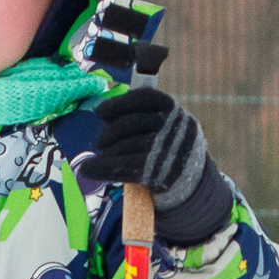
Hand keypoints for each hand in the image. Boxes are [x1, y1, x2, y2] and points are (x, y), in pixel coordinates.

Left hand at [79, 86, 233, 244]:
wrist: (190, 180)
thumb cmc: (167, 146)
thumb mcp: (163, 123)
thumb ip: (138, 115)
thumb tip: (101, 112)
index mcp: (173, 109)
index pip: (142, 98)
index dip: (117, 103)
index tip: (99, 112)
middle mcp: (172, 127)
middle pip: (130, 123)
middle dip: (109, 133)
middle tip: (100, 142)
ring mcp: (166, 151)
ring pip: (125, 146)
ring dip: (107, 152)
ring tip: (102, 156)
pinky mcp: (157, 173)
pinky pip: (122, 167)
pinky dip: (101, 168)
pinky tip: (88, 169)